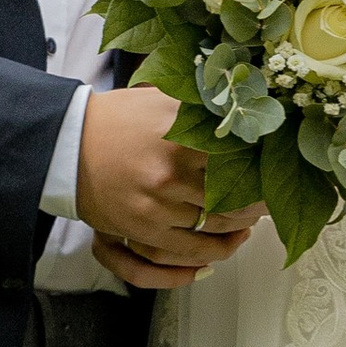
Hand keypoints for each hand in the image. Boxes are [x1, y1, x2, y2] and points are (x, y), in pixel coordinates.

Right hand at [76, 86, 259, 284]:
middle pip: (239, 190)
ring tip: (254, 217)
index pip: (243, 151)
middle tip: (271, 195)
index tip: (276, 166)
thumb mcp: (165, 98)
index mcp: (182, 128)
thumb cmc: (121, 119)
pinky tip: (232, 239)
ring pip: (221, 222)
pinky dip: (220, 248)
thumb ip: (205, 103)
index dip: (266, 163)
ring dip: (244, 224)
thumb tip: (252, 106)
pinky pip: (195, 248)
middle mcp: (173, 165)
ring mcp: (159, 200)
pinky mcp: (145, 228)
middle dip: (262, 197)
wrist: (69, 146)